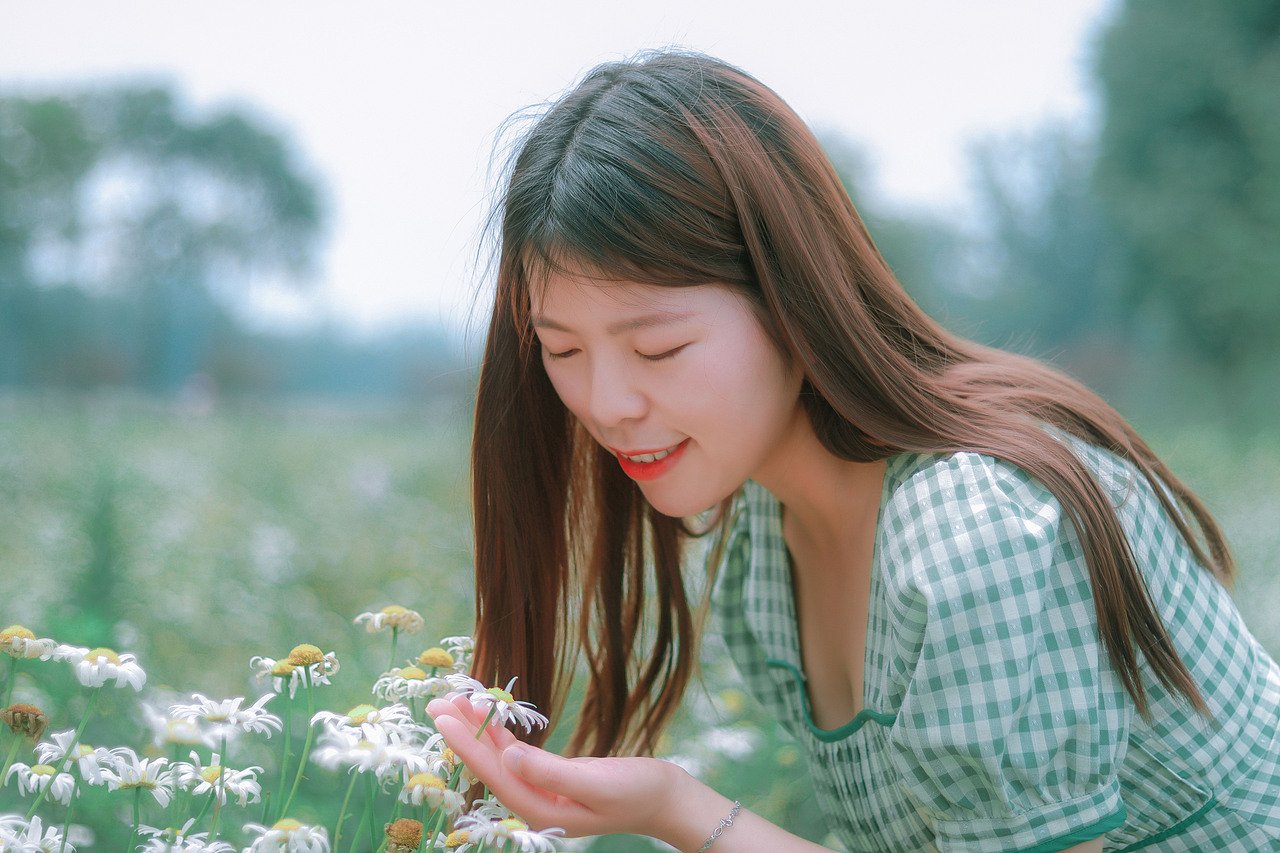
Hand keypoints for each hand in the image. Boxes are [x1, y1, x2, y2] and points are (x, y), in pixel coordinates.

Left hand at [426, 694, 688, 839]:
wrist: (667, 798)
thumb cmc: (638, 792)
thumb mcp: (597, 784)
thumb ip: (552, 773)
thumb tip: (511, 757)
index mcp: (541, 809)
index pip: (494, 774)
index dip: (467, 745)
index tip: (444, 718)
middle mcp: (535, 802)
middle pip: (490, 765)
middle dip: (463, 734)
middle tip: (435, 700)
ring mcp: (542, 789)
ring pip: (501, 757)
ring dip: (479, 729)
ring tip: (454, 701)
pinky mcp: (552, 776)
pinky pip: (518, 753)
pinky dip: (502, 733)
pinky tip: (489, 716)